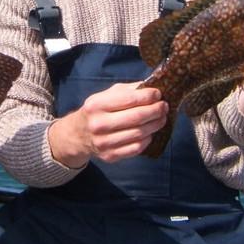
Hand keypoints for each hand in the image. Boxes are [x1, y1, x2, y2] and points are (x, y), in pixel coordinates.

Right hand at [49, 82, 167, 167]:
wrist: (78, 134)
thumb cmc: (98, 110)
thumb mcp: (107, 94)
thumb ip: (129, 90)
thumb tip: (153, 87)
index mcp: (97, 105)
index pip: (130, 99)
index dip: (148, 96)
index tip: (158, 94)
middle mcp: (99, 124)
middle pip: (137, 117)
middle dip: (156, 111)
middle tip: (164, 107)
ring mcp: (104, 142)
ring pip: (139, 134)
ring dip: (155, 125)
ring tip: (161, 118)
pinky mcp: (110, 156)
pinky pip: (136, 148)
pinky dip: (147, 139)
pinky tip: (150, 132)